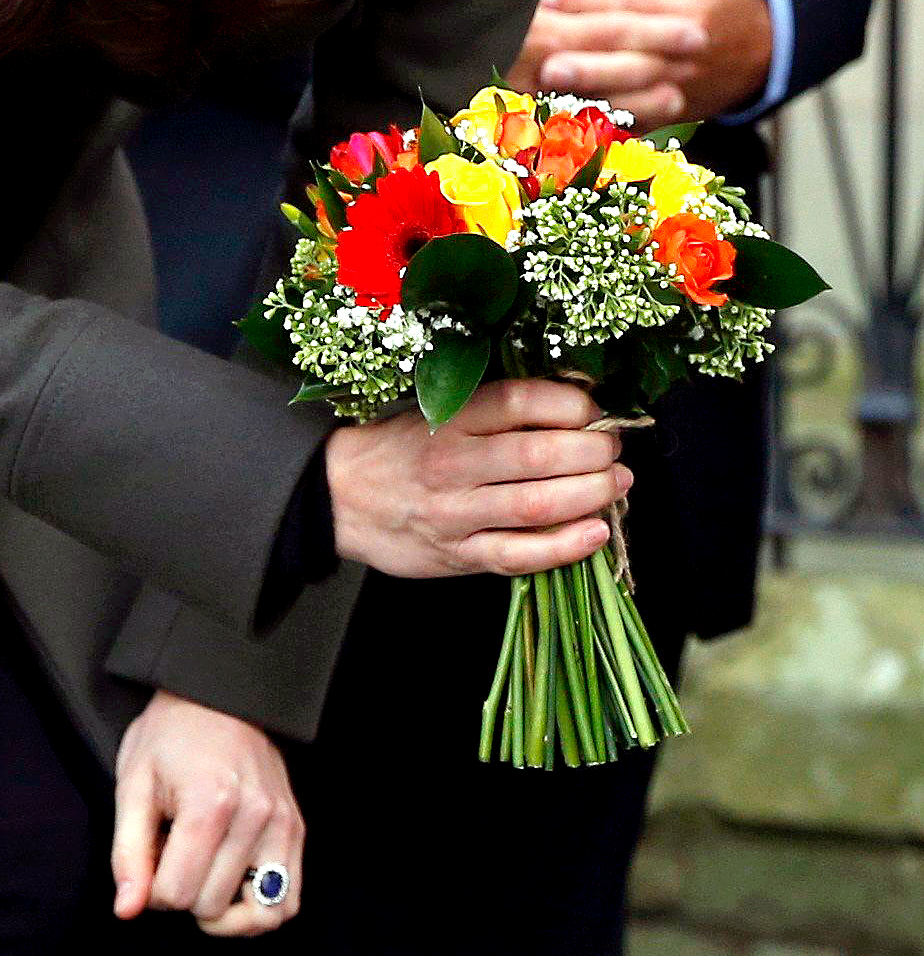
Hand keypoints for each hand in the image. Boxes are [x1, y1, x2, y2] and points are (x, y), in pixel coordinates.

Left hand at [112, 692, 303, 936]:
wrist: (217, 694)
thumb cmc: (169, 736)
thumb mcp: (133, 784)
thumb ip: (128, 853)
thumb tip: (127, 910)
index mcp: (209, 802)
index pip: (176, 894)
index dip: (151, 889)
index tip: (150, 857)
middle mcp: (254, 815)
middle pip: (211, 905)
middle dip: (182, 892)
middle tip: (173, 854)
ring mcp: (281, 822)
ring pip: (257, 914)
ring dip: (222, 911)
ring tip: (202, 881)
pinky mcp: (295, 827)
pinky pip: (288, 901)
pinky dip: (260, 912)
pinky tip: (233, 892)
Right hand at [325, 379, 629, 579]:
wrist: (338, 496)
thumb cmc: (398, 447)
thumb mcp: (433, 409)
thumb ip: (492, 409)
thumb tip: (571, 401)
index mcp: (448, 417)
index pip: (521, 402)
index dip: (572, 404)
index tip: (594, 410)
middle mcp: (453, 463)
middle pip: (538, 455)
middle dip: (592, 452)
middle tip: (614, 449)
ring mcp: (456, 513)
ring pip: (536, 505)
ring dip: (590, 495)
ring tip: (617, 484)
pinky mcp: (458, 555)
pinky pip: (520, 554)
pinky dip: (564, 547)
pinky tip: (595, 533)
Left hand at [510, 0, 770, 124]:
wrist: (767, 44)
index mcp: (687, 14)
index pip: (627, 5)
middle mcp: (682, 59)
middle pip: (625, 56)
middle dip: (582, 57)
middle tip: (540, 52)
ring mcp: (677, 91)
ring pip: (628, 95)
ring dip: (587, 92)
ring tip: (547, 84)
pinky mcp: (672, 115)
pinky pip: (635, 123)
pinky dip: (604, 124)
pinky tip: (568, 120)